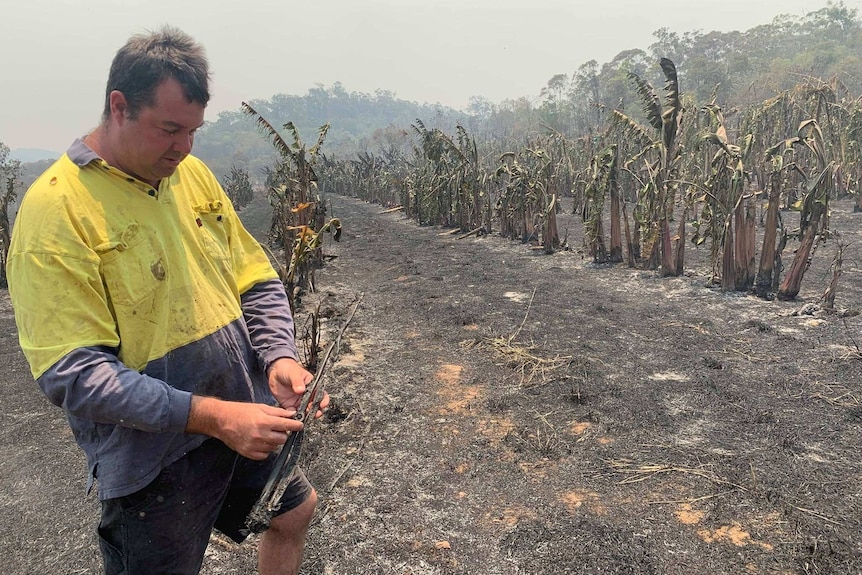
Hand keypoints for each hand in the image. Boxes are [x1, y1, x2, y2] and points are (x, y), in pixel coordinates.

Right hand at [186, 396, 302, 459]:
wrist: (221, 421)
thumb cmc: (240, 411)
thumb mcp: (260, 407)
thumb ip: (278, 412)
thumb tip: (293, 414)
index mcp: (263, 421)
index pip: (286, 425)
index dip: (296, 425)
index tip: (300, 425)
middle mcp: (259, 435)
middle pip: (283, 438)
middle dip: (284, 433)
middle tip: (278, 428)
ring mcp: (254, 446)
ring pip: (275, 447)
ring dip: (274, 441)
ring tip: (266, 433)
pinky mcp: (249, 453)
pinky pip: (265, 454)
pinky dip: (266, 449)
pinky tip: (261, 441)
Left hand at [268, 357, 329, 418]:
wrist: (275, 371)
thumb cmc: (288, 368)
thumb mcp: (294, 373)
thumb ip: (297, 381)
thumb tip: (301, 390)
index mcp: (312, 386)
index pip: (321, 394)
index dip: (323, 400)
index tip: (322, 404)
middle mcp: (307, 395)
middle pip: (314, 405)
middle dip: (316, 411)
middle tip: (315, 413)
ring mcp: (298, 401)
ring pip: (305, 411)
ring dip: (306, 415)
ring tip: (304, 417)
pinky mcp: (289, 405)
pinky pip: (293, 413)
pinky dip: (293, 416)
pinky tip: (293, 416)